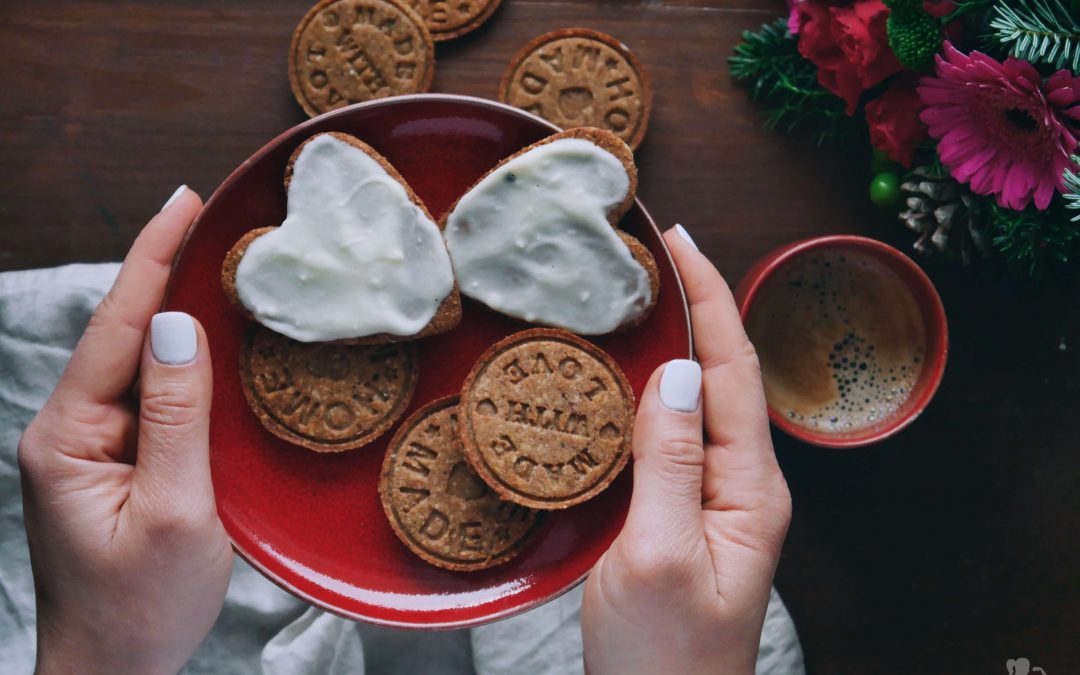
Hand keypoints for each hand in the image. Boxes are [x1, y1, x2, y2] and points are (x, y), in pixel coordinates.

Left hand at [18, 187, 232, 674]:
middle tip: (213, 217)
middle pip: (122, 333)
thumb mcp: (174, 513)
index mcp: (69, 436)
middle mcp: (70, 430)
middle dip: (164, 269)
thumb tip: (177, 325)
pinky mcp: (114, 461)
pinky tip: (210, 338)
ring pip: (137, 361)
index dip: (151, 259)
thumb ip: (176, 417)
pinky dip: (183, 358)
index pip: (116, 328)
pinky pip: (151, 395)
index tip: (185, 202)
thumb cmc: (140, 609)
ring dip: (175, 309)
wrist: (110, 674)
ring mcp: (89, 446)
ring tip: (219, 261)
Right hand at [581, 226, 791, 673]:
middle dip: (695, 308)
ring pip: (696, 402)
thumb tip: (672, 373)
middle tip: (654, 254)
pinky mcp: (682, 515)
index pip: (732, 371)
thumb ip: (669, 463)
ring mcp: (713, 500)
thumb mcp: (659, 556)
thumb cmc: (664, 657)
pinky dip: (649, 392)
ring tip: (640, 297)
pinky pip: (672, 436)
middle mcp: (740, 485)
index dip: (708, 300)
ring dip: (674, 343)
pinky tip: (624, 377)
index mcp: (750, 488)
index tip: (681, 243)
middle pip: (721, 376)